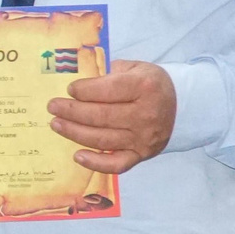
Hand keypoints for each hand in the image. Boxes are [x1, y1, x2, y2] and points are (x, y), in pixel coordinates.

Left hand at [47, 60, 176, 174]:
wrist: (181, 106)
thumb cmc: (151, 85)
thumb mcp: (136, 68)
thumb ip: (110, 74)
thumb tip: (81, 86)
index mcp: (144, 87)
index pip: (107, 90)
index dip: (84, 90)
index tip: (70, 89)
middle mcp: (145, 114)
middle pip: (100, 116)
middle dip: (72, 111)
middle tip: (53, 107)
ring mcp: (143, 138)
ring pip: (102, 139)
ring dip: (74, 133)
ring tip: (56, 124)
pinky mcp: (141, 155)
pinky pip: (116, 164)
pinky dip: (95, 163)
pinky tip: (77, 156)